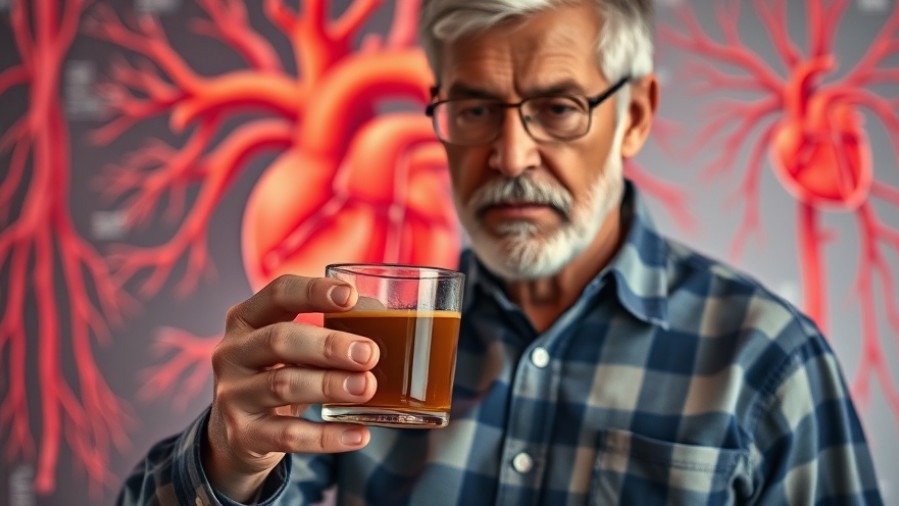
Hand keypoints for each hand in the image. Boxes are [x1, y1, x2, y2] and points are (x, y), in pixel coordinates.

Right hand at [203, 275, 378, 501]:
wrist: (235, 434)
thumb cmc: (278, 373)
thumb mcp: (293, 347)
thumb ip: (329, 328)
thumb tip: (380, 314)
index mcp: (246, 318)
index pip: (278, 294)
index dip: (313, 292)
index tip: (351, 296)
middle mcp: (232, 353)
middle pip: (279, 340)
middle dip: (328, 346)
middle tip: (369, 353)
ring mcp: (233, 396)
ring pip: (282, 386)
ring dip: (328, 386)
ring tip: (367, 387)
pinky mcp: (243, 436)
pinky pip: (287, 436)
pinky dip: (327, 437)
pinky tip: (359, 434)